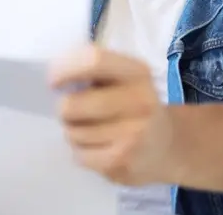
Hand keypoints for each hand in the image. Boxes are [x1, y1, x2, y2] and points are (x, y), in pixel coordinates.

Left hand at [48, 44, 172, 185]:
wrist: (169, 146)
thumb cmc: (134, 105)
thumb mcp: (125, 78)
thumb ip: (94, 71)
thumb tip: (54, 78)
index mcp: (137, 72)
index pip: (93, 60)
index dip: (65, 69)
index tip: (53, 82)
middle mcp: (140, 101)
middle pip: (73, 104)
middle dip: (64, 110)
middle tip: (72, 112)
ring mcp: (133, 134)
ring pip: (73, 132)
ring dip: (73, 132)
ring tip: (91, 131)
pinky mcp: (123, 162)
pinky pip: (80, 155)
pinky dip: (81, 152)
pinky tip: (99, 148)